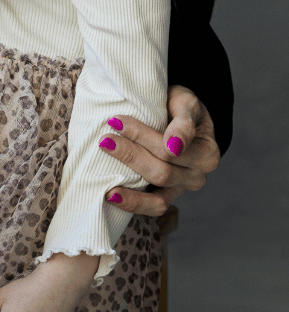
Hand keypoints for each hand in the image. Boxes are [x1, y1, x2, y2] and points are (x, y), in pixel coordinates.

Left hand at [101, 86, 221, 215]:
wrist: (178, 116)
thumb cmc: (179, 106)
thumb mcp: (186, 103)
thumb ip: (183, 122)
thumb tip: (174, 146)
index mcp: (207, 153)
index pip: (170, 148)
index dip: (141, 136)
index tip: (116, 121)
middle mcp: (198, 175)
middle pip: (162, 172)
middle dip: (130, 156)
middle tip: (104, 140)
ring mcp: (183, 189)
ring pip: (158, 198)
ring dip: (130, 189)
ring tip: (106, 180)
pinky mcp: (168, 196)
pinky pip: (153, 208)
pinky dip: (133, 205)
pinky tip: (111, 196)